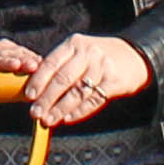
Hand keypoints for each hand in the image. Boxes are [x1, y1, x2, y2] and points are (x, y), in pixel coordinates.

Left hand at [25, 35, 150, 125]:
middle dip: (47, 99)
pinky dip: (79, 111)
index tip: (28, 96)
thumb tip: (35, 89)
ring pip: (77, 92)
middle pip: (63, 79)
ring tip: (49, 120)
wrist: (134, 56)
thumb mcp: (79, 52)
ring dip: (61, 109)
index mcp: (74, 44)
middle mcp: (88, 53)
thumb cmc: (99, 57)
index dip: (38, 80)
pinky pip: (93, 100)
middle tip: (35, 113)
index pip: (51, 63)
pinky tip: (68, 118)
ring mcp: (102, 67)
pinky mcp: (114, 82)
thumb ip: (60, 66)